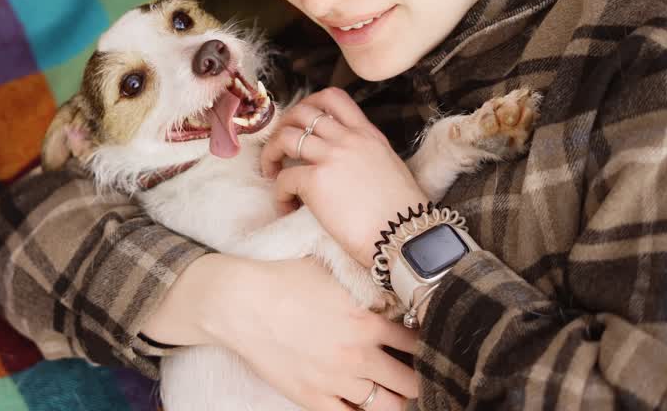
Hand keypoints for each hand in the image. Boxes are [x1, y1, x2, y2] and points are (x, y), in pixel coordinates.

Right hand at [200, 255, 418, 410]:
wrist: (240, 302)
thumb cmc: (283, 279)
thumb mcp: (331, 270)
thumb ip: (365, 282)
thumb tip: (390, 283)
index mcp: (368, 320)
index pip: (418, 342)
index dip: (427, 344)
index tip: (425, 346)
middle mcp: (359, 354)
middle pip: (411, 381)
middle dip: (419, 379)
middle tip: (417, 376)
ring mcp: (336, 379)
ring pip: (387, 406)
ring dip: (396, 401)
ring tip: (395, 394)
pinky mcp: (312, 397)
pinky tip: (364, 404)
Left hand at [261, 87, 426, 265]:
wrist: (405, 237)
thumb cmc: (401, 214)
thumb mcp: (389, 167)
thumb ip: (366, 153)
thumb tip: (344, 161)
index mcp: (368, 134)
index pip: (333, 97)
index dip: (308, 104)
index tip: (299, 122)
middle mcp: (349, 139)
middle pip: (302, 112)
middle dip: (283, 126)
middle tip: (279, 147)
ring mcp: (331, 157)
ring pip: (285, 138)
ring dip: (271, 154)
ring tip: (272, 173)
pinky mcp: (316, 181)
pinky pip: (283, 177)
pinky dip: (279, 193)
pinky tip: (287, 206)